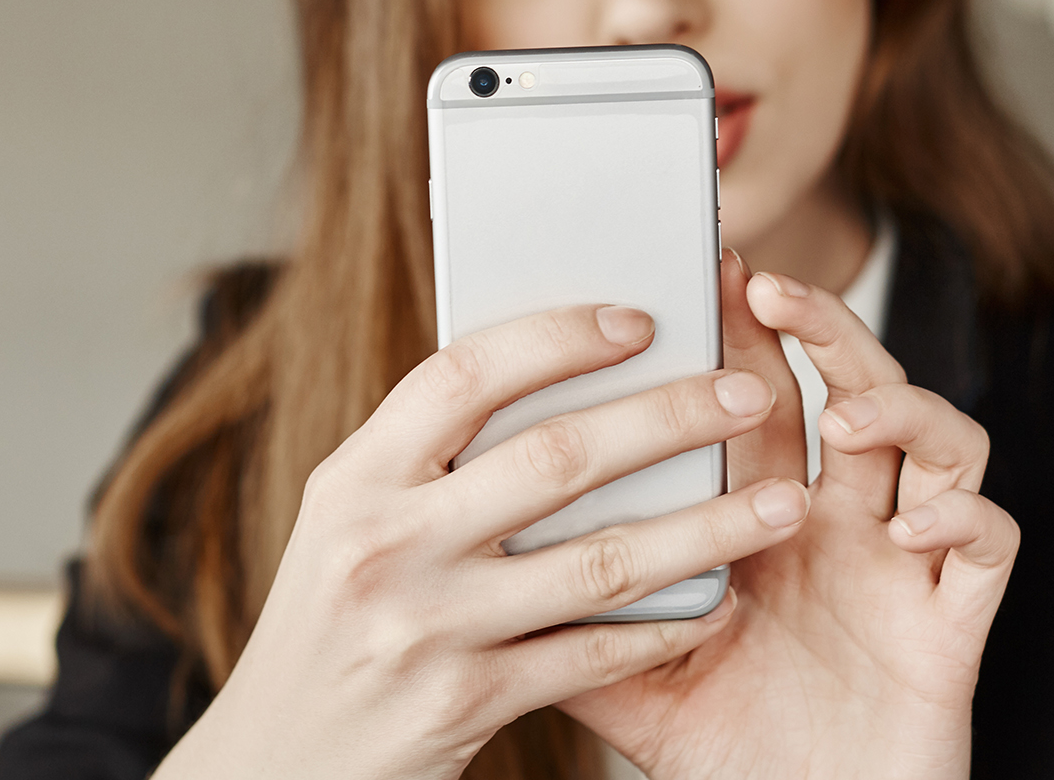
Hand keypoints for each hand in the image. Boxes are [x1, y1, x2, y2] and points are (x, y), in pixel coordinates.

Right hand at [156, 304, 813, 779]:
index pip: (462, 376)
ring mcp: (424, 626)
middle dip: (669, 420)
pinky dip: (666, 627)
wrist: (272, 767)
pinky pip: (593, 653)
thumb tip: (556, 370)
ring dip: (705, 528)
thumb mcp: (351, 526)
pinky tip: (720, 604)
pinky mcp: (463, 703)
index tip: (641, 319)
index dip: (558, 338)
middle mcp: (383, 543)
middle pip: (552, 458)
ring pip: (597, 561)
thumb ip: (430, 462)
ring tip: (781, 504)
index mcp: (355, 478)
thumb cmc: (335, 626)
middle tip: (749, 396)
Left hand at [560, 251, 1019, 779]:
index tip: (699, 266)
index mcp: (767, 518)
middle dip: (820, 328)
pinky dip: (963, 514)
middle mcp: (842, 525)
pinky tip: (914, 524)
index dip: (742, 329)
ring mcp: (905, 565)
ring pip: (940, 440)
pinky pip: (988, 539)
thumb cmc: (728, 750)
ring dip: (903, 407)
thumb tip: (486, 547)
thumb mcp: (632, 679)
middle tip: (765, 291)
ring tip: (848, 415)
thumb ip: (580, 610)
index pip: (763, 397)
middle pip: (856, 386)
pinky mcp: (954, 621)